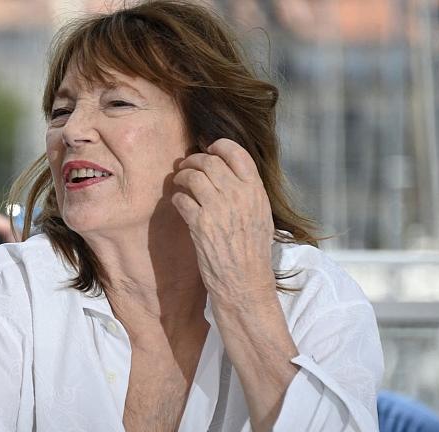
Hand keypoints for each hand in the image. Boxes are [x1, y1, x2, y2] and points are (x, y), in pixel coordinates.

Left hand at [171, 138, 275, 307]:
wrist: (244, 280)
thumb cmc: (252, 250)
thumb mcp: (261, 214)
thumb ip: (248, 191)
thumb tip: (230, 171)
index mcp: (255, 191)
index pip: (237, 153)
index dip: (219, 145)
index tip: (209, 148)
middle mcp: (238, 195)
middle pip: (209, 161)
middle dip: (193, 161)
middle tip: (185, 166)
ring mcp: (218, 208)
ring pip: (192, 177)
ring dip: (181, 177)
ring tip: (179, 183)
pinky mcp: (199, 224)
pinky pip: (181, 199)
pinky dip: (176, 198)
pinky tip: (179, 203)